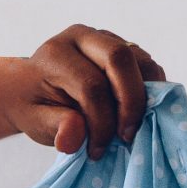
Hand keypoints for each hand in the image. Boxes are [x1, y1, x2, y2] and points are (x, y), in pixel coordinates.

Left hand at [13, 26, 165, 157]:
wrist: (34, 88)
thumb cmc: (35, 105)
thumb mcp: (34, 121)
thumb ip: (54, 127)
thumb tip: (74, 135)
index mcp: (55, 53)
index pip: (90, 85)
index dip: (101, 122)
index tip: (98, 150)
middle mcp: (82, 37)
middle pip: (120, 59)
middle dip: (130, 102)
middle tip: (126, 135)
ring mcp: (106, 39)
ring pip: (141, 61)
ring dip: (145, 97)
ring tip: (131, 127)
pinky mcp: (125, 46)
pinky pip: (148, 67)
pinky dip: (152, 91)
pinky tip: (138, 115)